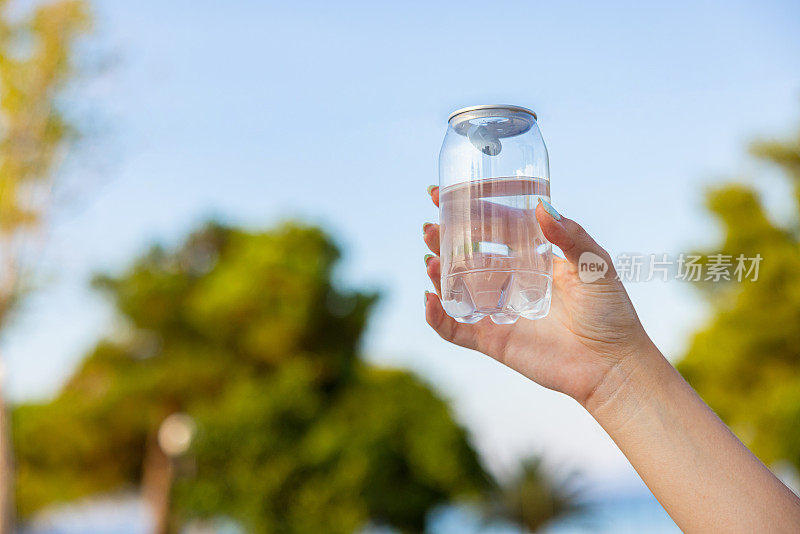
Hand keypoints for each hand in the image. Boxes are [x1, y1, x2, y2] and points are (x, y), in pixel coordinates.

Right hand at [423, 186, 653, 406]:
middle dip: (445, 240)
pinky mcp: (493, 340)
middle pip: (468, 255)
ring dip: (438, 273)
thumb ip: (571, 237)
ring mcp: (500, 311)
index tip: (444, 194)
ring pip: (457, 288)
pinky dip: (438, 317)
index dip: (470, 211)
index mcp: (534, 258)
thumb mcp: (596, 266)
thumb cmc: (611, 314)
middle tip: (429, 228)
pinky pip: (457, 328)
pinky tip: (430, 300)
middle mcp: (512, 281)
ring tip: (430, 260)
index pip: (495, 228)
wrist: (612, 366)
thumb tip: (541, 207)